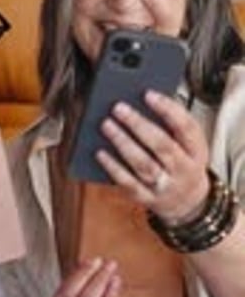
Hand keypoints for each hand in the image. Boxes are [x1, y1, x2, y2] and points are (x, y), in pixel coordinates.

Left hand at [97, 90, 209, 222]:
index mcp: (197, 151)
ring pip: (144, 164)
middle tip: (118, 107)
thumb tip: (141, 101)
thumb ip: (172, 125)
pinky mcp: (148, 198)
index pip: (186, 127)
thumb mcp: (189, 145)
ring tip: (106, 124)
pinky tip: (100, 152)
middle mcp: (184, 170)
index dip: (168, 109)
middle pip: (162, 145)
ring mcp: (166, 186)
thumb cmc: (183, 162)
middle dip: (138, 124)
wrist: (188, 202)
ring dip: (123, 143)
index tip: (148, 94)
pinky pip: (129, 183)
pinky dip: (113, 167)